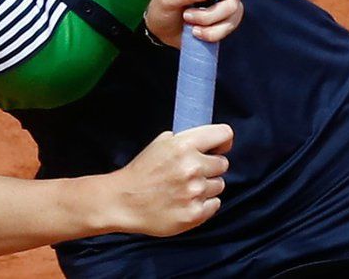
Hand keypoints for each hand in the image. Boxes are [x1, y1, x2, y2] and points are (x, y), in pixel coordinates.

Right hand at [110, 124, 233, 236]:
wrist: (124, 201)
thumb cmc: (142, 172)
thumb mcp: (160, 143)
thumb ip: (185, 139)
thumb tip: (209, 141)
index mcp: (184, 145)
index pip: (224, 134)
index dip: (223, 141)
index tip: (219, 147)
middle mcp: (193, 167)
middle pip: (223, 163)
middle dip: (210, 167)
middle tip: (192, 172)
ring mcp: (195, 192)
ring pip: (219, 185)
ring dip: (206, 186)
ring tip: (185, 188)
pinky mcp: (195, 214)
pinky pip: (215, 204)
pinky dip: (204, 204)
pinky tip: (186, 201)